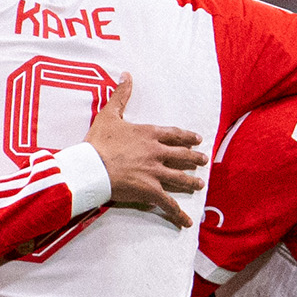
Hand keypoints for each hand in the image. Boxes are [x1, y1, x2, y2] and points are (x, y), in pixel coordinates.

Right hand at [84, 74, 205, 227]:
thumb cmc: (98, 142)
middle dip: (194, 158)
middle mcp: (156, 153)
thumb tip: (126, 74)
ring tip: (200, 184)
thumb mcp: (109, 115)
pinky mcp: (150, 191)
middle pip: (182, 155)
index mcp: (149, 134)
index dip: (186, 137)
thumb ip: (121, 95)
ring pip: (180, 178)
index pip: (174, 135)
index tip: (197, 139)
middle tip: (204, 160)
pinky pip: (168, 204)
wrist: (91, 167)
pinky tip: (186, 222)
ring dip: (191, 181)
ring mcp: (155, 172)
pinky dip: (178, 214)